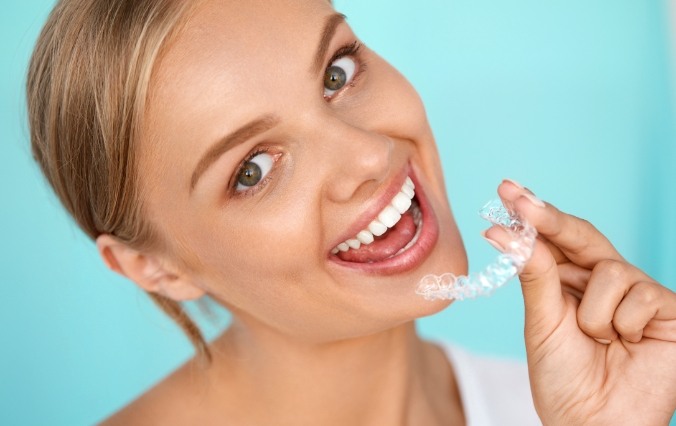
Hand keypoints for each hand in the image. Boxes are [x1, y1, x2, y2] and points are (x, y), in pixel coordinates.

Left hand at [483, 180, 675, 425]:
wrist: (594, 424)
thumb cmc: (563, 378)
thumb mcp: (541, 322)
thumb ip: (534, 276)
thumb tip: (505, 231)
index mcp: (569, 281)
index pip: (552, 240)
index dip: (531, 214)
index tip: (506, 190)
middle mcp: (603, 280)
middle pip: (581, 236)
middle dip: (549, 219)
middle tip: (518, 200)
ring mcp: (637, 293)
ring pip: (610, 270)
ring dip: (593, 313)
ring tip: (598, 342)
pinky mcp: (667, 310)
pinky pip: (639, 297)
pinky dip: (623, 326)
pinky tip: (628, 346)